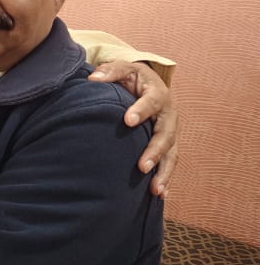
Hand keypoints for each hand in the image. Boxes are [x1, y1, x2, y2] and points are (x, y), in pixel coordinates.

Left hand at [88, 61, 178, 194]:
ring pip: (171, 154)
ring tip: (154, 189)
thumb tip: (92, 78)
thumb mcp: (124, 69)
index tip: (128, 120)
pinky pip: (169, 163)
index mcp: (158, 94)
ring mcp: (170, 132)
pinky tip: (160, 196)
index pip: (152, 101)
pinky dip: (165, 179)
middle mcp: (169, 115)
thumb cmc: (132, 78)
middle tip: (142, 166)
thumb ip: (110, 71)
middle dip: (155, 151)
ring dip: (164, 172)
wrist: (149, 84)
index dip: (141, 110)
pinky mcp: (168, 145)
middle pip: (166, 134)